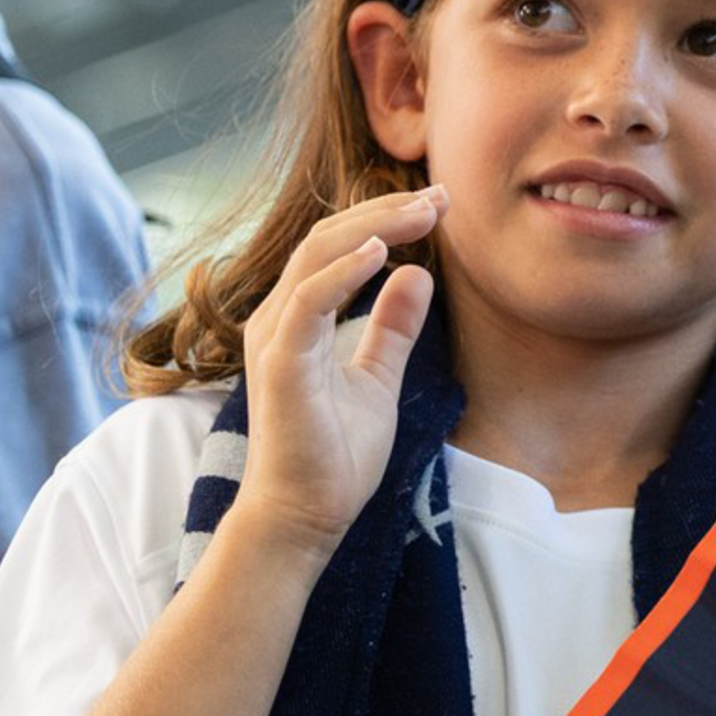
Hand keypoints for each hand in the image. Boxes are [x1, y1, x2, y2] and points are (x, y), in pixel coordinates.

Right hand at [228, 188, 441, 553]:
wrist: (304, 518)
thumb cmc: (333, 455)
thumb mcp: (377, 379)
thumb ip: (391, 329)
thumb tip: (418, 276)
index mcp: (298, 319)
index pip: (338, 248)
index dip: (385, 220)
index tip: (437, 206)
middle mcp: (280, 319)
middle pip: (328, 238)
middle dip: (385, 212)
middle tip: (440, 197)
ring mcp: (276, 339)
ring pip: (317, 256)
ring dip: (373, 228)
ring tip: (422, 212)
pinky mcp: (280, 365)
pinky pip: (307, 302)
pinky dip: (344, 272)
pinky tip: (383, 254)